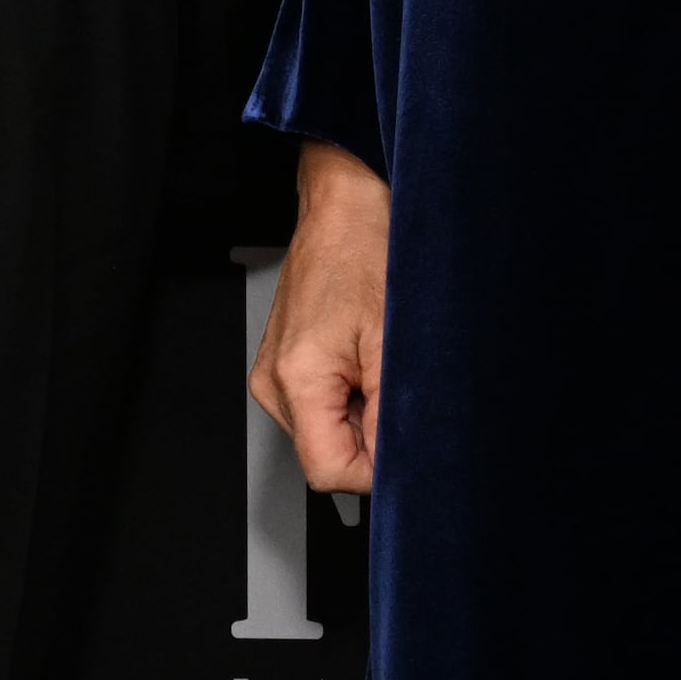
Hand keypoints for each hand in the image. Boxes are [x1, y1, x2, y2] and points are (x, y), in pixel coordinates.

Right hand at [247, 140, 389, 498]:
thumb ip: (392, 412)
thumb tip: (397, 463)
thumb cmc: (367, 251)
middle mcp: (274, 383)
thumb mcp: (393, 341)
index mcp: (295, 379)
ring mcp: (274, 376)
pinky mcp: (284, 366)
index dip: (374, 470)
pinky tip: (365, 359)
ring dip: (364, 413)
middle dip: (372, 436)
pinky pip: (321, 406)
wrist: (346, 208)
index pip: (329, 471)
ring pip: (326, 432)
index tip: (406, 445)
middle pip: (326, 454)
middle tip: (397, 385)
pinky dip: (352, 395)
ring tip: (378, 363)